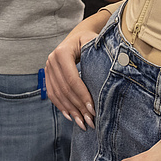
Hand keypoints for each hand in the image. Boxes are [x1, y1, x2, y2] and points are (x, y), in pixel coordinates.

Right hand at [44, 13, 106, 129]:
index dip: (82, 96)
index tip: (93, 110)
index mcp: (62, 52)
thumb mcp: (94, 42)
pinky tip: (70, 116)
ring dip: (70, 110)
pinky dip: (61, 106)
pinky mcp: (48, 75)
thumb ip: (99, 54)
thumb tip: (113, 70)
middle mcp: (52, 59)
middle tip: (90, 121)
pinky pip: (52, 94)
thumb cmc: (89, 41)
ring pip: (57, 94)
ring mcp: (48, 67)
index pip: (72, 79)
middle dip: (77, 107)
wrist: (77, 36)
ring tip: (82, 123)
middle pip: (64, 89)